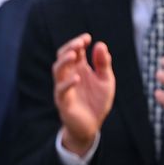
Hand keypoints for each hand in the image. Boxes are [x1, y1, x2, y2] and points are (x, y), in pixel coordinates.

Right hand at [53, 33, 114, 154]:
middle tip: (80, 43)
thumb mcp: (106, 80)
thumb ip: (103, 64)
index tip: (87, 38)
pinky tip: (77, 78)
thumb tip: (100, 44)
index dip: (78, 42)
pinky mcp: (63, 102)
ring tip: (74, 55)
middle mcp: (69, 76)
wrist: (92, 126)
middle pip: (63, 56)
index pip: (74, 50)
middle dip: (70, 47)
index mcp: (79, 68)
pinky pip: (61, 91)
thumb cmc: (97, 102)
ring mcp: (64, 88)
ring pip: (57, 71)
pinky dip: (67, 83)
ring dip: (64, 61)